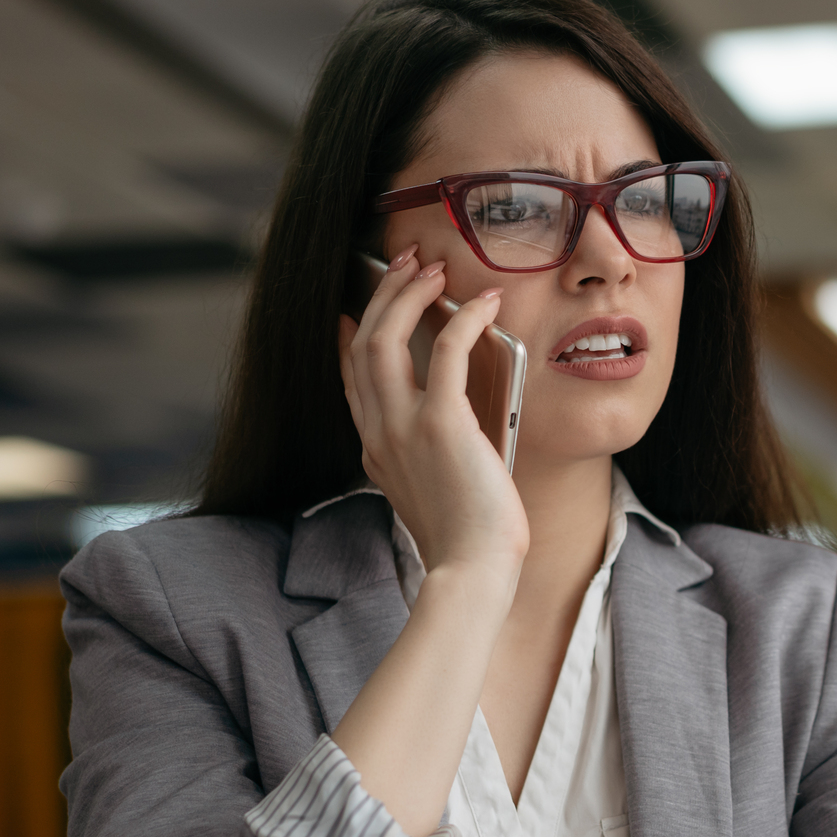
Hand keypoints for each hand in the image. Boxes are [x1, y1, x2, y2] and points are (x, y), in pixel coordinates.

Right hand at [337, 245, 527, 583]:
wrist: (473, 570)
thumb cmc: (470, 538)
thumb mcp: (436, 487)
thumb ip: (433, 449)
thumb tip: (459, 411)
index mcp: (375, 449)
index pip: (352, 378)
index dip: (353, 335)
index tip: (358, 309)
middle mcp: (378, 432)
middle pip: (362, 344)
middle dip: (384, 296)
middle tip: (408, 266)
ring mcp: (403, 427)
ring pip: (386, 338)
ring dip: (409, 294)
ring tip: (434, 269)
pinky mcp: (441, 424)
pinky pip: (447, 352)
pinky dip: (465, 319)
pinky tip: (485, 303)